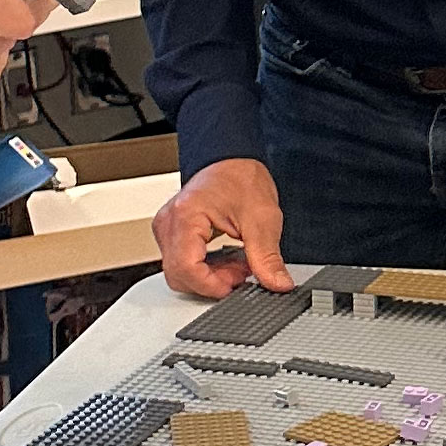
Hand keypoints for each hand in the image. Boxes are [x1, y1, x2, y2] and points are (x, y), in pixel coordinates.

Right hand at [152, 156, 292, 298]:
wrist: (232, 159)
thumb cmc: (241, 178)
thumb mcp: (262, 219)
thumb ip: (267, 257)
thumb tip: (278, 283)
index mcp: (186, 216)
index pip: (185, 268)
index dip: (211, 285)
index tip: (236, 286)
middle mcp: (169, 223)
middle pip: (179, 275)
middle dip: (213, 282)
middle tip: (242, 272)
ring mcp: (167, 227)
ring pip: (179, 272)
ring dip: (209, 277)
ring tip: (237, 264)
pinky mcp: (172, 232)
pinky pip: (181, 262)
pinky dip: (204, 268)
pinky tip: (226, 260)